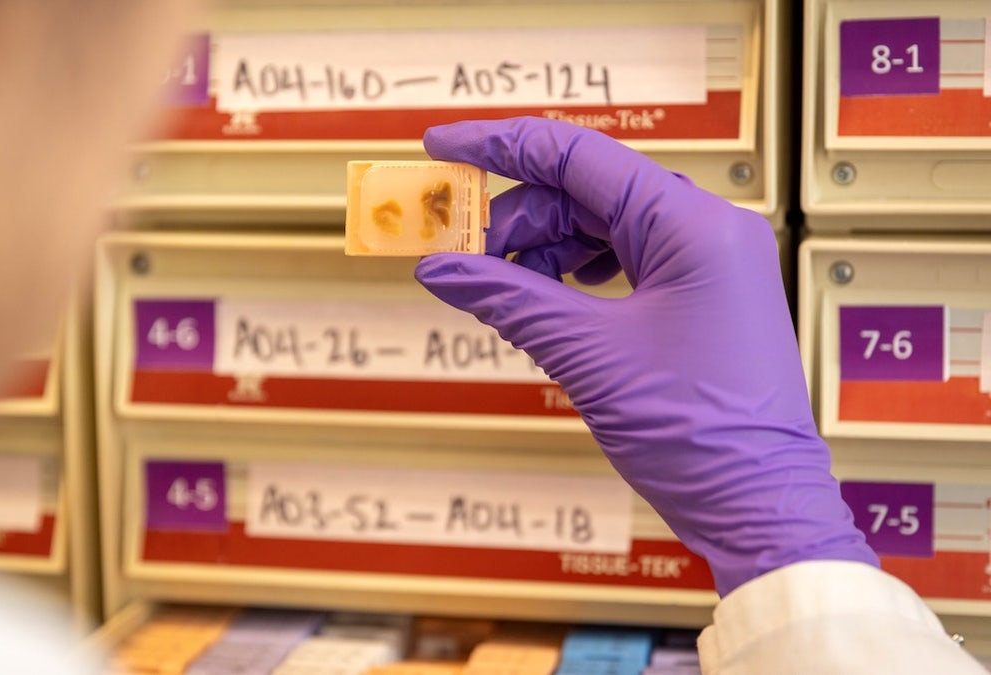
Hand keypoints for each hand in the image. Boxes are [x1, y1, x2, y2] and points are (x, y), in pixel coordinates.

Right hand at [414, 117, 876, 595]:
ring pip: (602, 224)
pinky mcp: (701, 293)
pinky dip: (574, 272)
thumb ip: (508, 298)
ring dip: (543, 248)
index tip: (443, 146)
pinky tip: (546, 298)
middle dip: (518, 217)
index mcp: (691, 225)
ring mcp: (709, 261)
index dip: (500, 147)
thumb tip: (440, 267)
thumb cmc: (697, 433)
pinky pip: (624, 257)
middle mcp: (707, 229)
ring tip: (502, 287)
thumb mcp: (586, 355)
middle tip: (462, 252)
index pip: (578, 155)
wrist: (757, 506)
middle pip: (587, 190)